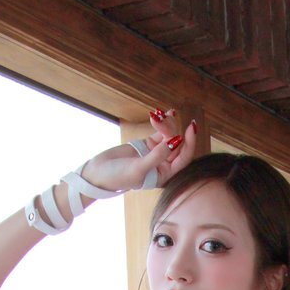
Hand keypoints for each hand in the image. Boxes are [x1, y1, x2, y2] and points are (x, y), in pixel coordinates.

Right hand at [80, 109, 197, 196]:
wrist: (99, 173)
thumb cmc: (118, 177)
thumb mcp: (138, 168)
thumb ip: (157, 156)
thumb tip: (175, 141)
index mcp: (165, 176)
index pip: (183, 158)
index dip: (189, 142)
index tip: (190, 127)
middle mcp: (163, 165)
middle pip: (176, 144)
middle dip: (170, 129)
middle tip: (157, 119)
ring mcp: (156, 154)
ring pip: (169, 136)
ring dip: (166, 123)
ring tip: (156, 114)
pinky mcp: (147, 144)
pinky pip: (160, 132)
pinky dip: (162, 122)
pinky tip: (166, 112)